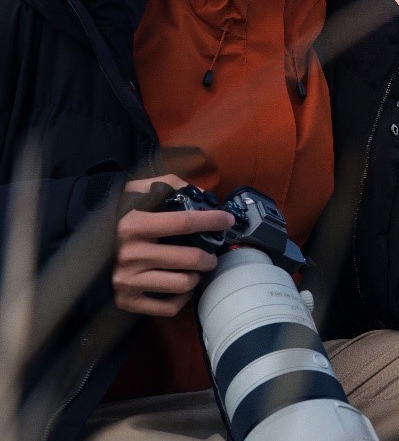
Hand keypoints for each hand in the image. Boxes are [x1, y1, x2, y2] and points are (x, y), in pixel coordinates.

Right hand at [112, 175, 234, 316]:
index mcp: (133, 225)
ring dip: (195, 277)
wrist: (77, 250)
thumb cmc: (115, 218)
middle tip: (209, 254)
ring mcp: (127, 280)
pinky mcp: (126, 301)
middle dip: (209, 256)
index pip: (184, 222)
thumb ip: (167, 185)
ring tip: (191, 270)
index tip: (227, 220)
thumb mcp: (134, 193)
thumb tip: (200, 192)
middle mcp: (130, 254)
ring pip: (184, 283)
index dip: (211, 221)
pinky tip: (179, 286)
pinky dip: (182, 298)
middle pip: (190, 258)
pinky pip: (169, 307)